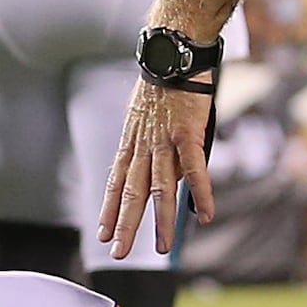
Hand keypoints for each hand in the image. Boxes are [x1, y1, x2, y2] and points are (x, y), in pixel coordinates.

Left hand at [99, 79, 217, 259]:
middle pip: (132, 194)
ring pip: (160, 189)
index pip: (116, 183)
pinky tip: (204, 215)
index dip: (108, 210)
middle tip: (117, 253)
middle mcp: (143, 146)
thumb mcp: (144, 116)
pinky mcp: (188, 135)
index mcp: (132, 143)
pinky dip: (200, 194)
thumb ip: (152, 146)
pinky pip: (195, 171)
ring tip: (162, 248)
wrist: (172, 53)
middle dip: (125, 226)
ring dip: (161, 221)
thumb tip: (169, 174)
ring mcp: (164, 142)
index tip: (102, 233)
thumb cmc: (162, 83)